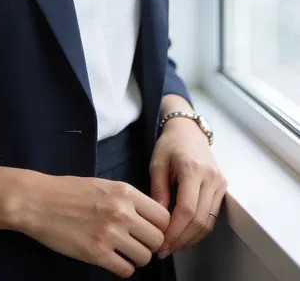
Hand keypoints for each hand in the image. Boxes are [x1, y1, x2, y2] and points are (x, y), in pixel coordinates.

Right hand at [12, 171, 170, 277]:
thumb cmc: (68, 191)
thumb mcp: (103, 185)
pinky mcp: (97, 253)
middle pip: (157, 239)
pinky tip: (112, 259)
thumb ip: (127, 199)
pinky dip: (122, 268)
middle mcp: (122, 212)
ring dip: (136, 258)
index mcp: (125, 192)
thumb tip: (149, 217)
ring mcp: (110, 233)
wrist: (38, 201)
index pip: (163, 216)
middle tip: (137, 243)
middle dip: (150, 244)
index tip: (150, 230)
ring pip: (145, 257)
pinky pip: (126, 270)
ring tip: (123, 252)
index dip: (159, 227)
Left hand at [149, 118, 227, 257]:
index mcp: (192, 168)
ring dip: (190, 238)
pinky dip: (198, 230)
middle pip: (199, 219)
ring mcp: (220, 183)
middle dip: (181, 239)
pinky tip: (184, 235)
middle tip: (164, 249)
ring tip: (172, 246)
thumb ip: (158, 191)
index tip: (160, 242)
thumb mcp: (157, 164)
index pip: (187, 209)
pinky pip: (212, 216)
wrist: (189, 131)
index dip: (174, 231)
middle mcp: (211, 177)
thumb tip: (158, 220)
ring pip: (208, 222)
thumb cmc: (170, 145)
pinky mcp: (222, 188)